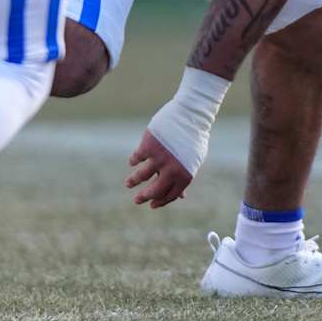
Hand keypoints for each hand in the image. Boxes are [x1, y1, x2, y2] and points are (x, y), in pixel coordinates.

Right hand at [130, 67, 227, 206]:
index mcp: (185, 175)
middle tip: (137, 200)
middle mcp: (171, 170)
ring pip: (141, 176)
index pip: (170, 195)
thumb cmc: (193, 138)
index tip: (152, 205)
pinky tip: (132, 162)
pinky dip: (133, 160)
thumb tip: (180, 196)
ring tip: (128, 184)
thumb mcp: (193, 160)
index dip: (160, 202)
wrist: (190, 115)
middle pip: (154, 190)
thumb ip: (184, 177)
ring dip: (133, 181)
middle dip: (144, 197)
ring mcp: (159, 158)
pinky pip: (137, 158)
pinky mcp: (148, 146)